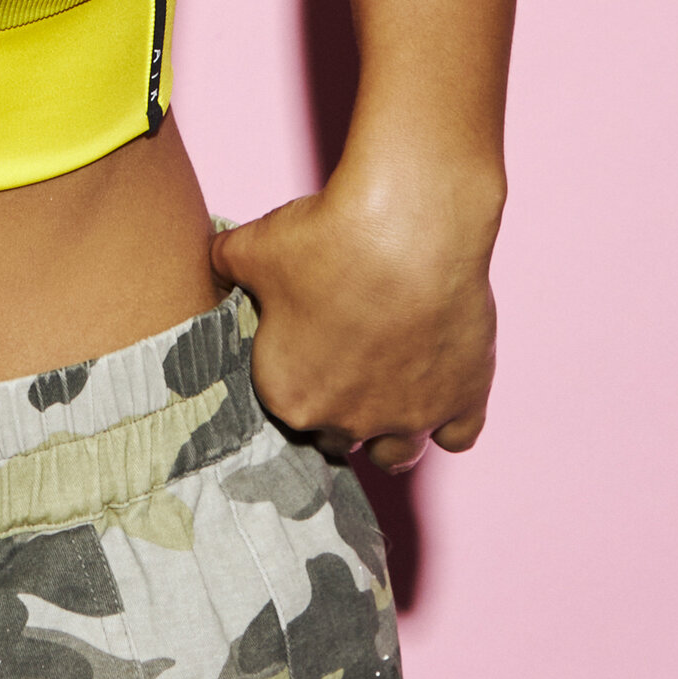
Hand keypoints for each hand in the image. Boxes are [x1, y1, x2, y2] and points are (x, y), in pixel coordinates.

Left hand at [210, 169, 499, 472]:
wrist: (409, 225)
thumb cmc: (324, 238)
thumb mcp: (248, 248)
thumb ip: (223, 266)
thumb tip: (213, 264)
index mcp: (291, 396)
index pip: (287, 409)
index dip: (296, 377)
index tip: (305, 349)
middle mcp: (348, 421)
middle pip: (339, 437)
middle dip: (339, 408)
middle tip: (346, 359)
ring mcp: (411, 417)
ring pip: (397, 452)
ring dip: (390, 429)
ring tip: (389, 388)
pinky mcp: (464, 401)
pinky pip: (457, 437)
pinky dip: (450, 419)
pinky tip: (440, 386)